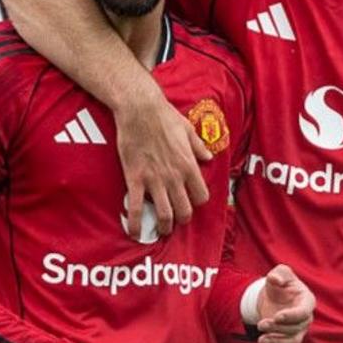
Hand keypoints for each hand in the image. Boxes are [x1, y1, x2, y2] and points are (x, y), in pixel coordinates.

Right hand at [114, 89, 212, 238]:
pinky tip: (134, 233)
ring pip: (164, 215)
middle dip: (181, 219)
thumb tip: (208, 156)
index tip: (190, 200)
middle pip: (184, 210)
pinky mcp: (135, 179)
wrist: (140, 109)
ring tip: (161, 230)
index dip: (197, 202)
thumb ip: (199, 147)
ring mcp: (155, 180)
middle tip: (176, 220)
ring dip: (164, 226)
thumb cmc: (165, 116)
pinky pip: (137, 208)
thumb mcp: (188, 130)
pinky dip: (135, 224)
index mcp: (189, 165)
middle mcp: (175, 177)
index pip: (202, 196)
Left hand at [254, 264, 314, 342]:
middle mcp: (306, 318)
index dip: (291, 316)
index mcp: (307, 301)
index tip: (276, 316)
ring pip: (292, 342)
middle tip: (260, 324)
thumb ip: (278, 273)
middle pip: (296, 329)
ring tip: (260, 340)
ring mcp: (299, 331)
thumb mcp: (279, 272)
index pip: (304, 312)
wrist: (273, 296)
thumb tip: (275, 280)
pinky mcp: (289, 340)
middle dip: (278, 328)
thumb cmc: (280, 282)